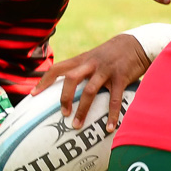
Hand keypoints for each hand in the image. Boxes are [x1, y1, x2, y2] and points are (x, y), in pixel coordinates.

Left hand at [33, 33, 150, 131]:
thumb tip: (68, 89)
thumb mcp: (94, 57)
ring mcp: (106, 70)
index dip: (44, 81)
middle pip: (71, 79)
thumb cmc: (113, 55)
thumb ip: (82, 69)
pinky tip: (109, 128)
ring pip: (90, 90)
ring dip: (82, 109)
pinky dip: (112, 115)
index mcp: (82, 60)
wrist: (137, 43)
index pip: (58, 68)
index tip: (33, 95)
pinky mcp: (121, 77)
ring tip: (77, 125)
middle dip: (64, 98)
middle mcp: (91, 64)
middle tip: (63, 114)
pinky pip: (115, 99)